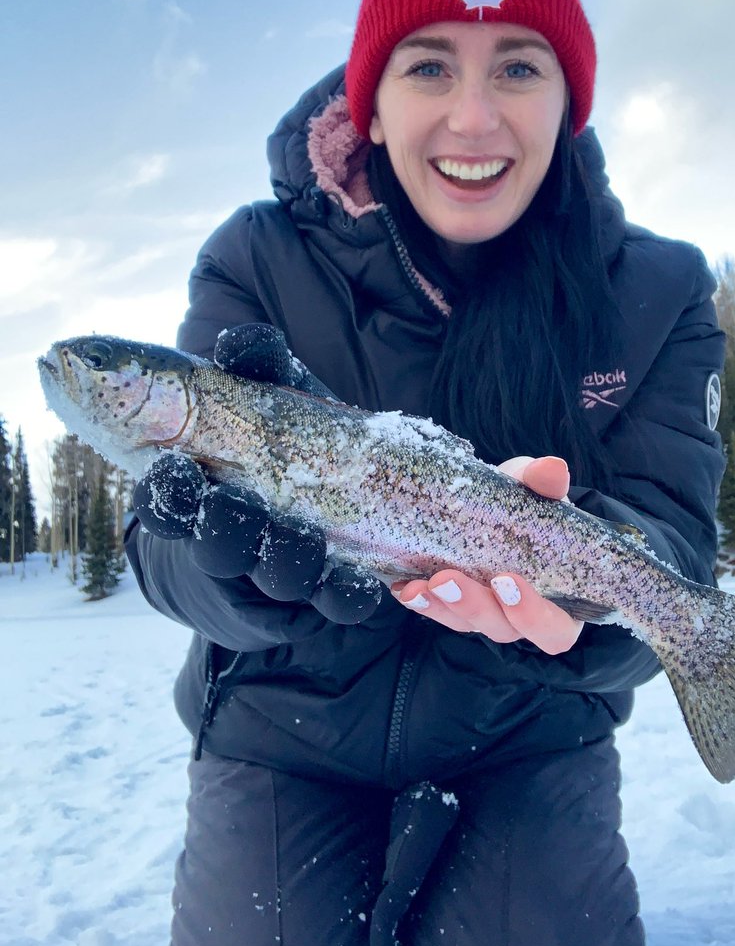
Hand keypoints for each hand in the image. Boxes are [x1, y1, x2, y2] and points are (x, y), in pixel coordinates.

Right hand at [131, 324, 381, 623]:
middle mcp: (230, 544)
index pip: (165, 504)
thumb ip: (254, 370)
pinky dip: (345, 593)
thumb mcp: (267, 402)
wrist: (312, 518)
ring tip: (301, 534)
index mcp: (200, 498)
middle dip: (226, 526)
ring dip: (287, 556)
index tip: (175, 470)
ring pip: (276, 576)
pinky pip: (334, 604)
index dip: (167, 495)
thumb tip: (242, 341)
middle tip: (234, 501)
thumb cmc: (275, 445)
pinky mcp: (322, 602)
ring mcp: (276, 577)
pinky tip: (357, 580)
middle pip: (218, 546)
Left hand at [390, 455, 582, 654]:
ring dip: (441, 606)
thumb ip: (546, 484)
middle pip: (503, 628)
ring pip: (465, 623)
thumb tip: (552, 468)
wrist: (499, 500)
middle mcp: (522, 616)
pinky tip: (403, 587)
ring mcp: (487, 614)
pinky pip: (438, 611)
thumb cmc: (531, 503)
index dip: (533, 616)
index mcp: (559, 600)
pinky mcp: (455, 606)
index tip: (506, 581)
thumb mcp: (538, 489)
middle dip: (473, 606)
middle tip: (446, 578)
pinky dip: (421, 601)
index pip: (554, 629)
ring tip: (418, 585)